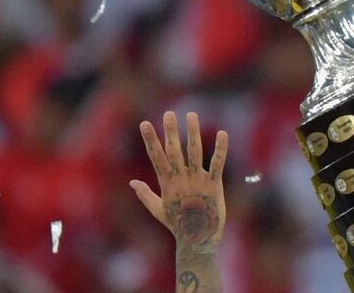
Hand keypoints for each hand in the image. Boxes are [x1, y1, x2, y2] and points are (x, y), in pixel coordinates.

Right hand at [130, 112, 228, 257]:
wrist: (198, 240)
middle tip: (168, 113)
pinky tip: (222, 133)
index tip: (144, 123)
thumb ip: (145, 194)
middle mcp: (181, 179)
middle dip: (170, 131)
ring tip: (191, 114)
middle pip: (174, 151)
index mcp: (167, 183)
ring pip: (195, 152)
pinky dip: (220, 148)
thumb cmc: (178, 225)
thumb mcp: (158, 209)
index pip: (156, 157)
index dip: (150, 139)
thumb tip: (131, 182)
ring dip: (193, 132)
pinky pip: (218, 163)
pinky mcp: (215, 185)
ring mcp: (198, 181)